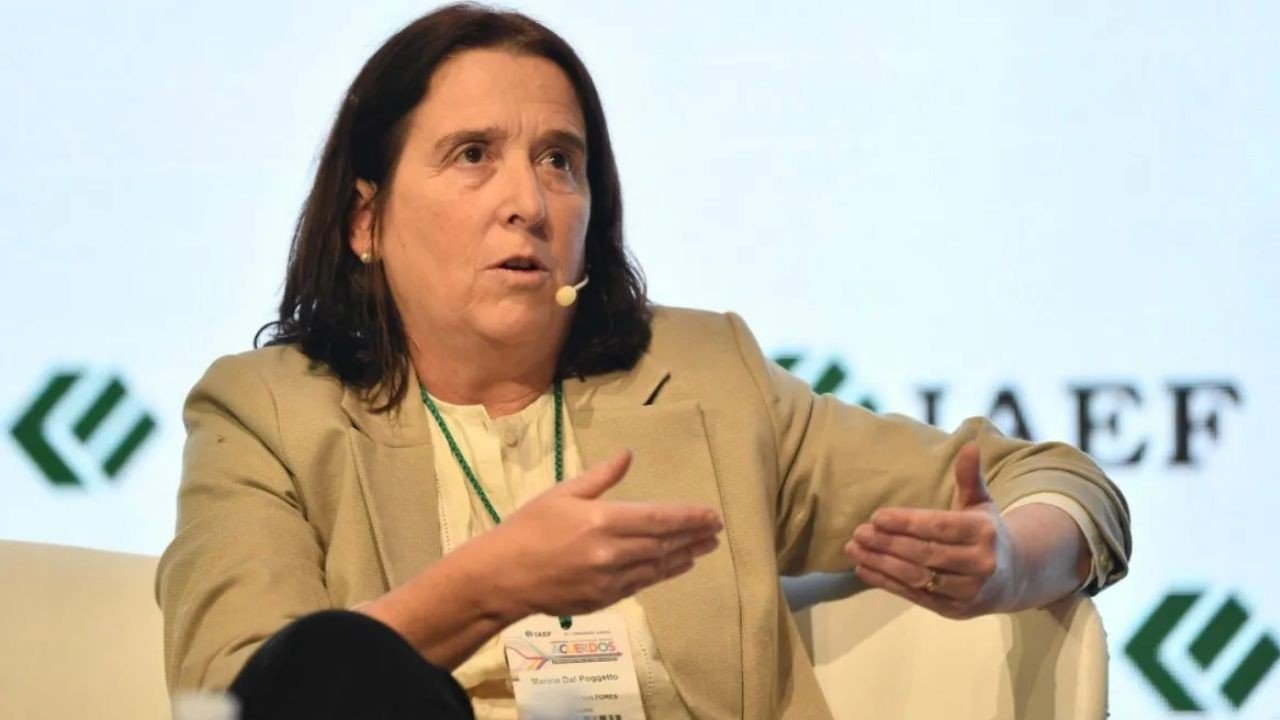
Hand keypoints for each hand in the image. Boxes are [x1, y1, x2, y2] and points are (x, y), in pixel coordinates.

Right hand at [483, 449, 722, 619]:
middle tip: (716, 529)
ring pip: (658, 566)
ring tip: (706, 547)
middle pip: (665, 543)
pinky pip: (642, 584)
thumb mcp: (562, 493)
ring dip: (685, 556)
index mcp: (602, 520)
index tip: (711, 515)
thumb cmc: (528, 528)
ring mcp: (609, 579)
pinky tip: (676, 565)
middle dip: (694, 535)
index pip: (659, 518)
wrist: (502, 576)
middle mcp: (612, 552)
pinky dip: (663, 573)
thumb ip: (600, 477)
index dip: (689, 517)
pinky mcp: (604, 599)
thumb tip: (628, 455)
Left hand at [843, 442, 1021, 618]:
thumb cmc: (987, 533)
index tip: (877, 516)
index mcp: (984, 532)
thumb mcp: (982, 503)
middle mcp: (980, 564)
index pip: (940, 527)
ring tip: (854, 549)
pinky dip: (886, 583)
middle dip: (888, 543)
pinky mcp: (954, 611)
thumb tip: (968, 444)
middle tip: (859, 532)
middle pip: (926, 553)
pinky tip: (863, 569)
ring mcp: (968, 591)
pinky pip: (915, 596)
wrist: (1014, 578)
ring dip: (881, 564)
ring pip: (918, 577)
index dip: (907, 522)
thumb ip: (969, 477)